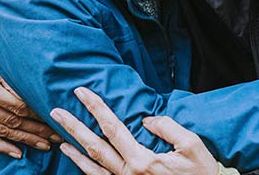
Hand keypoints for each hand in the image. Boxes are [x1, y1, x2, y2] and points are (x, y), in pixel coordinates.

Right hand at [0, 57, 60, 157]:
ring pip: (1, 132)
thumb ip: (10, 76)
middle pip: (11, 121)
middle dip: (36, 130)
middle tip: (56, 136)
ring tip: (44, 145)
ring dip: (25, 140)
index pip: (16, 105)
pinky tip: (18, 153)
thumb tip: (35, 91)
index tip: (52, 117)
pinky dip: (2, 146)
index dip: (36, 113)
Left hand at [51, 87, 237, 174]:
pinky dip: (85, 170)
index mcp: (142, 161)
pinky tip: (77, 160)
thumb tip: (147, 120)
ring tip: (59, 136)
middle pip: (94, 146)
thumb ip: (169, 128)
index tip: (81, 92)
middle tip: (56, 111)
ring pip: (92, 167)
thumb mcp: (193, 146)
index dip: (95, 107)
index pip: (112, 127)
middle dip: (73, 127)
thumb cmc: (202, 173)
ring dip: (74, 151)